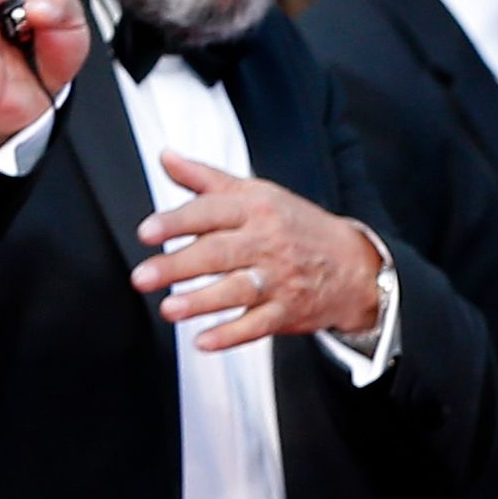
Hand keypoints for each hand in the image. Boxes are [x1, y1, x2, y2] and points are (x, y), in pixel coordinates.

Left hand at [143, 157, 391, 352]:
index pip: (211, 212)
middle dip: (178, 266)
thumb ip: (206, 179)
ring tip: (169, 310)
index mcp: (256, 209)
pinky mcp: (288, 311)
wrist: (355, 264)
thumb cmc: (296, 226)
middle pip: (219, 253)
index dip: (177, 222)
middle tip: (142, 277)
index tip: (147, 232)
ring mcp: (280, 279)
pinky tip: (204, 342)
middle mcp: (268, 242)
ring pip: (237, 291)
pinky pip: (258, 326)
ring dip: (201, 302)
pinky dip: (231, 336)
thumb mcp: (257, 193)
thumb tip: (166, 156)